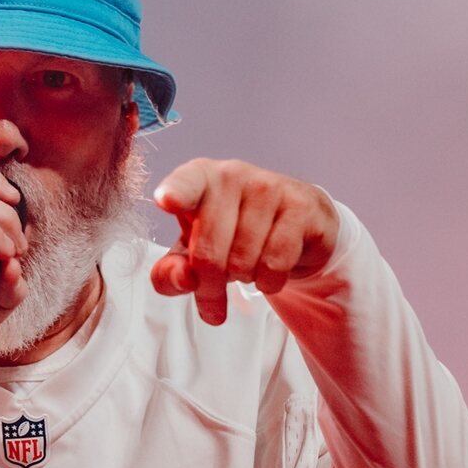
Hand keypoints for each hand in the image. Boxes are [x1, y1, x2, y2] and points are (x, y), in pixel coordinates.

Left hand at [151, 159, 340, 324]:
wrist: (297, 226)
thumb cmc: (234, 234)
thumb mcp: (192, 254)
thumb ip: (171, 273)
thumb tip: (184, 280)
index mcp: (200, 178)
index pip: (185, 183)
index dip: (175, 193)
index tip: (166, 201)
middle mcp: (232, 175)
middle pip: (207, 251)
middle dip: (209, 285)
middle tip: (214, 292)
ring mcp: (269, 187)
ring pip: (242, 260)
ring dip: (243, 278)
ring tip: (247, 266)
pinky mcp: (300, 206)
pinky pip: (275, 262)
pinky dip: (269, 281)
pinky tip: (270, 271)